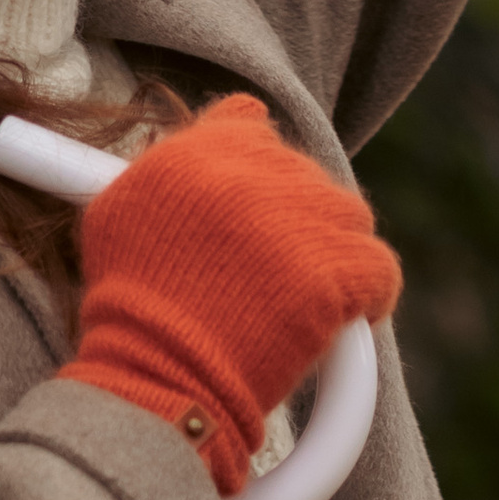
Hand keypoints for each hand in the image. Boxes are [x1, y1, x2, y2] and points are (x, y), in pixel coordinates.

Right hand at [60, 93, 401, 494]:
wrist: (153, 378)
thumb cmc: (130, 307)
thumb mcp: (119, 212)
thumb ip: (169, 161)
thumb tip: (233, 121)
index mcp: (200, 150)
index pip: (252, 126)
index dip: (256, 171)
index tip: (252, 210)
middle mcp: (254, 173)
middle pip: (304, 175)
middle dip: (295, 218)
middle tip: (274, 270)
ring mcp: (299, 222)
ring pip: (348, 217)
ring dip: (334, 250)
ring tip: (307, 294)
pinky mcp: (334, 273)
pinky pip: (379, 269)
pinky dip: (370, 294)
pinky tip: (348, 315)